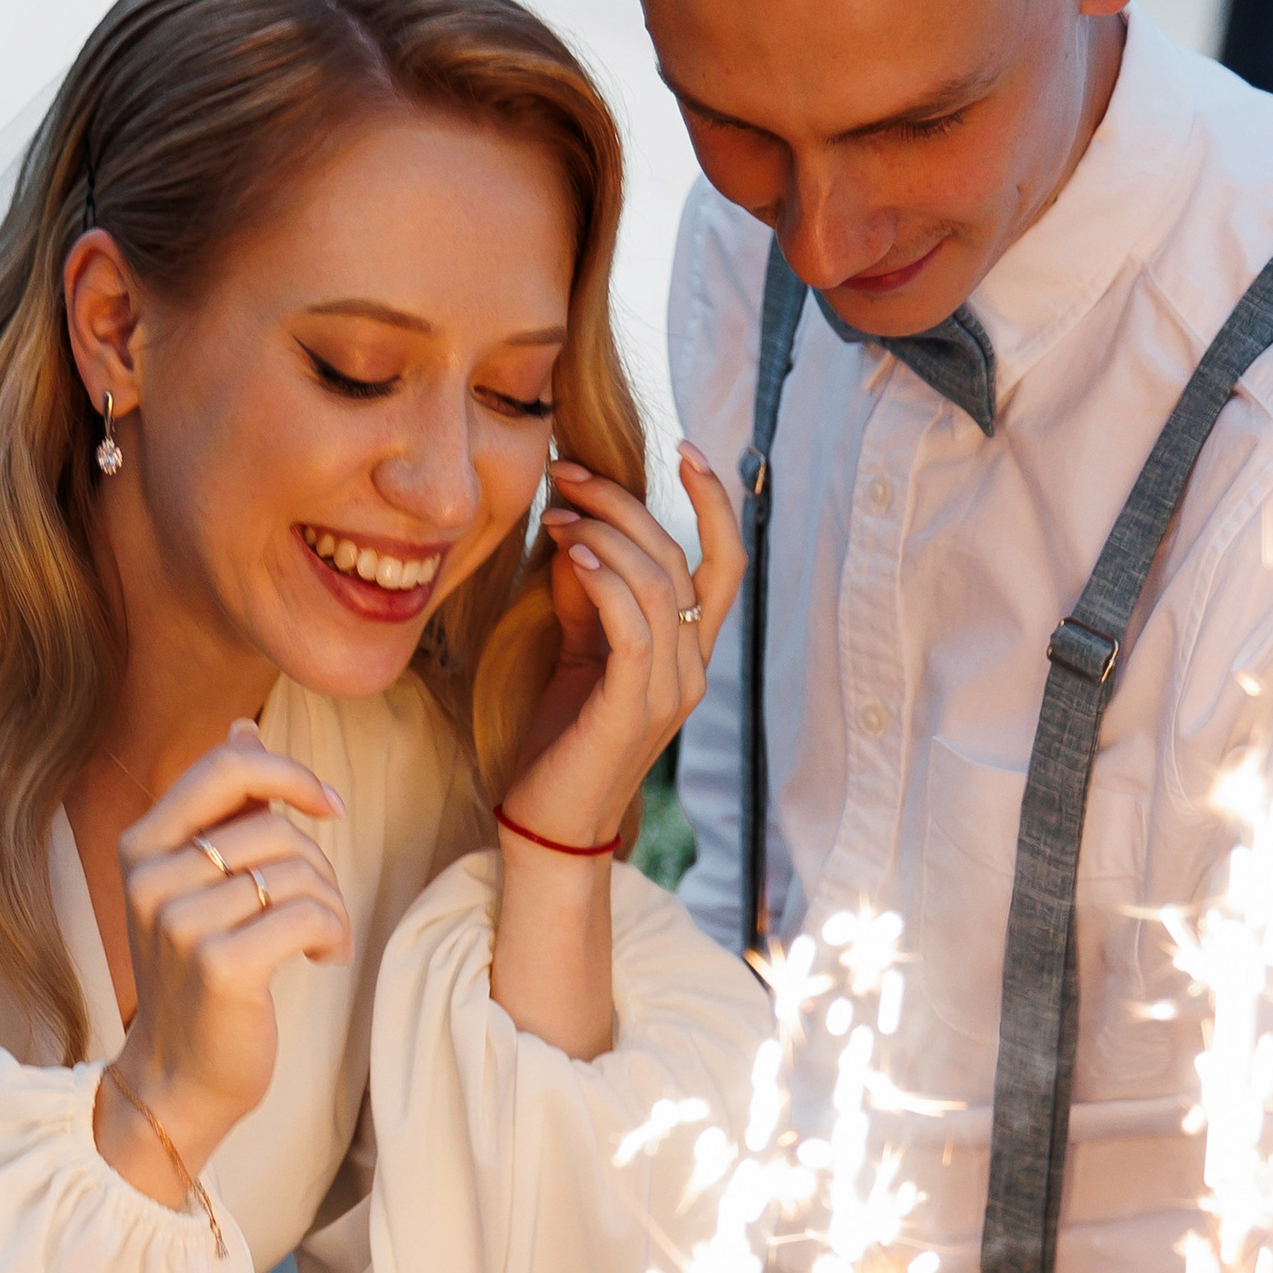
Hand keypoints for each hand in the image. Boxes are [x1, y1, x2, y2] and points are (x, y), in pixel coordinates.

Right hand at [96, 727, 350, 1196]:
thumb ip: (222, 809)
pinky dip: (333, 935)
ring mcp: (181, 923)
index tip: (330, 807)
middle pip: (275, 828)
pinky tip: (323, 958)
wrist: (178, 1076)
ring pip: (298, 873)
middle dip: (317, 867)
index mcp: (142, 846)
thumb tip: (244, 729)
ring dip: (330, 907)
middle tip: (317, 910)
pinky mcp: (220, 966)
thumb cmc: (199, 977)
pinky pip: (310, 915)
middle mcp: (152, 879)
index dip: (289, 774)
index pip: (225, 769)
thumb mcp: (198, 885)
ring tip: (319, 940)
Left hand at [506, 441, 744, 851]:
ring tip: (559, 512)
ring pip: (660, 585)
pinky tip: (571, 553)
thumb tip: (578, 529)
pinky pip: (635, 627)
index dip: (714, 503)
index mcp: (688, 654)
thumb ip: (588, 596)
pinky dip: (606, 581)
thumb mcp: (577, 653)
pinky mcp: (636, 710)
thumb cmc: (559, 741)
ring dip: (607, 534)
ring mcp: (671, 691)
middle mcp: (693, 669)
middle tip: (569, 474)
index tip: (682, 449)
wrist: (548, 824)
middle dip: (624, 503)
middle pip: (679, 559)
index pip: (724, 564)